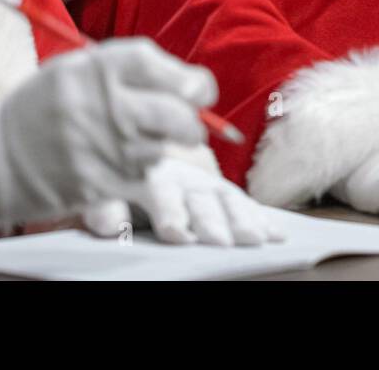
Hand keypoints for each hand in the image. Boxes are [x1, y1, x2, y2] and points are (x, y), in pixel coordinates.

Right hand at [0, 37, 216, 223]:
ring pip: (162, 149)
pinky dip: (140, 173)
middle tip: (188, 125)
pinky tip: (117, 163)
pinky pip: (143, 178)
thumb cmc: (40, 110)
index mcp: (92, 68)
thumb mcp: (73, 71)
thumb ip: (125, 70)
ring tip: (133, 142)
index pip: (159, 66)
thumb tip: (189, 85)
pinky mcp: (97, 184)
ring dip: (160, 148)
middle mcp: (98, 105)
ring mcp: (98, 148)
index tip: (200, 92)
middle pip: (176, 113)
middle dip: (192, 122)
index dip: (192, 80)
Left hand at [82, 156, 285, 245]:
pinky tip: (275, 232)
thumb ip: (105, 210)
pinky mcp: (220, 192)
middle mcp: (179, 175)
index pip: (160, 191)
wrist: (139, 140)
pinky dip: (259, 217)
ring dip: (241, 218)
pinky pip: (242, 203)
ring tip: (255, 238)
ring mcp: (202, 182)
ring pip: (224, 197)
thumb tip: (108, 225)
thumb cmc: (118, 178)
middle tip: (221, 240)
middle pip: (198, 196)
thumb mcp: (104, 193)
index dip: (170, 212)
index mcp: (148, 173)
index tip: (177, 234)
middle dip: (211, 219)